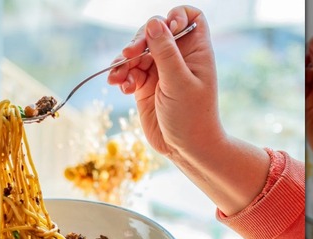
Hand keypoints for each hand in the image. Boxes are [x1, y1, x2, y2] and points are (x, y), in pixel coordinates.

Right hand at [107, 6, 223, 160]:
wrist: (185, 149)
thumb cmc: (192, 117)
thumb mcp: (178, 82)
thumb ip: (165, 52)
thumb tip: (154, 22)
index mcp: (195, 50)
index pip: (188, 17)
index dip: (175, 16)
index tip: (165, 29)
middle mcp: (177, 57)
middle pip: (154, 32)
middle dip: (139, 41)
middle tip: (128, 55)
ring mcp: (160, 71)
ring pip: (137, 52)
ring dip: (124, 61)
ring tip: (117, 78)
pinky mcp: (145, 85)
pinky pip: (128, 71)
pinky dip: (122, 76)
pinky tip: (122, 87)